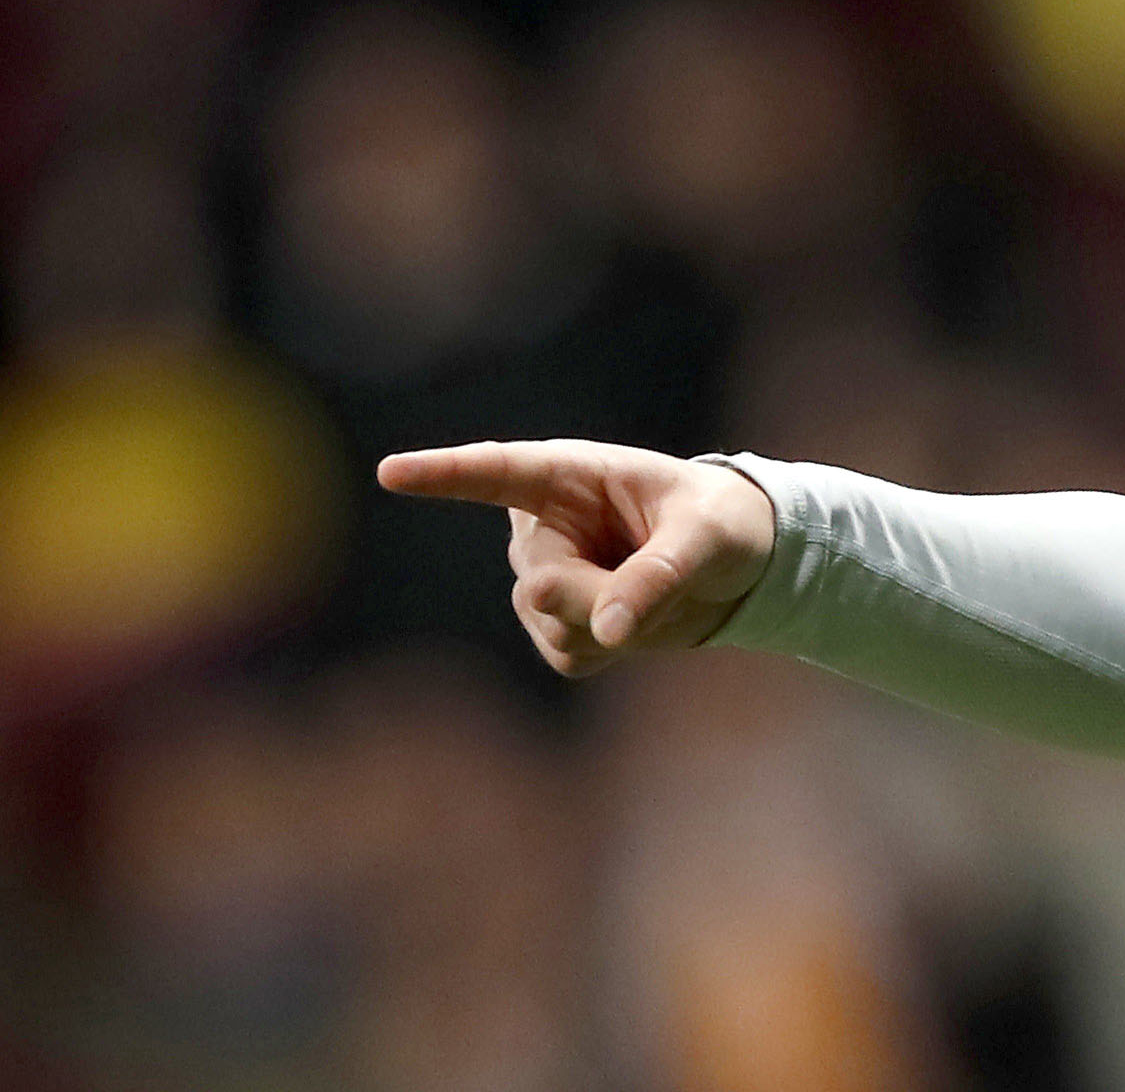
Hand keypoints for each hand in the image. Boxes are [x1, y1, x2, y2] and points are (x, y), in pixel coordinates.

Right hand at [377, 439, 776, 676]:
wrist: (735, 566)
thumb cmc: (720, 523)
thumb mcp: (707, 538)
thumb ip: (658, 575)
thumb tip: (607, 631)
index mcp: (570, 474)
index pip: (496, 471)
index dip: (444, 473)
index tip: (390, 472)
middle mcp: (543, 524)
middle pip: (540, 581)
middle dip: (600, 597)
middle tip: (667, 579)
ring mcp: (543, 575)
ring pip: (551, 624)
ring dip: (613, 623)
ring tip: (655, 590)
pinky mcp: (556, 624)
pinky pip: (570, 654)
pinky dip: (612, 648)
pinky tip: (636, 620)